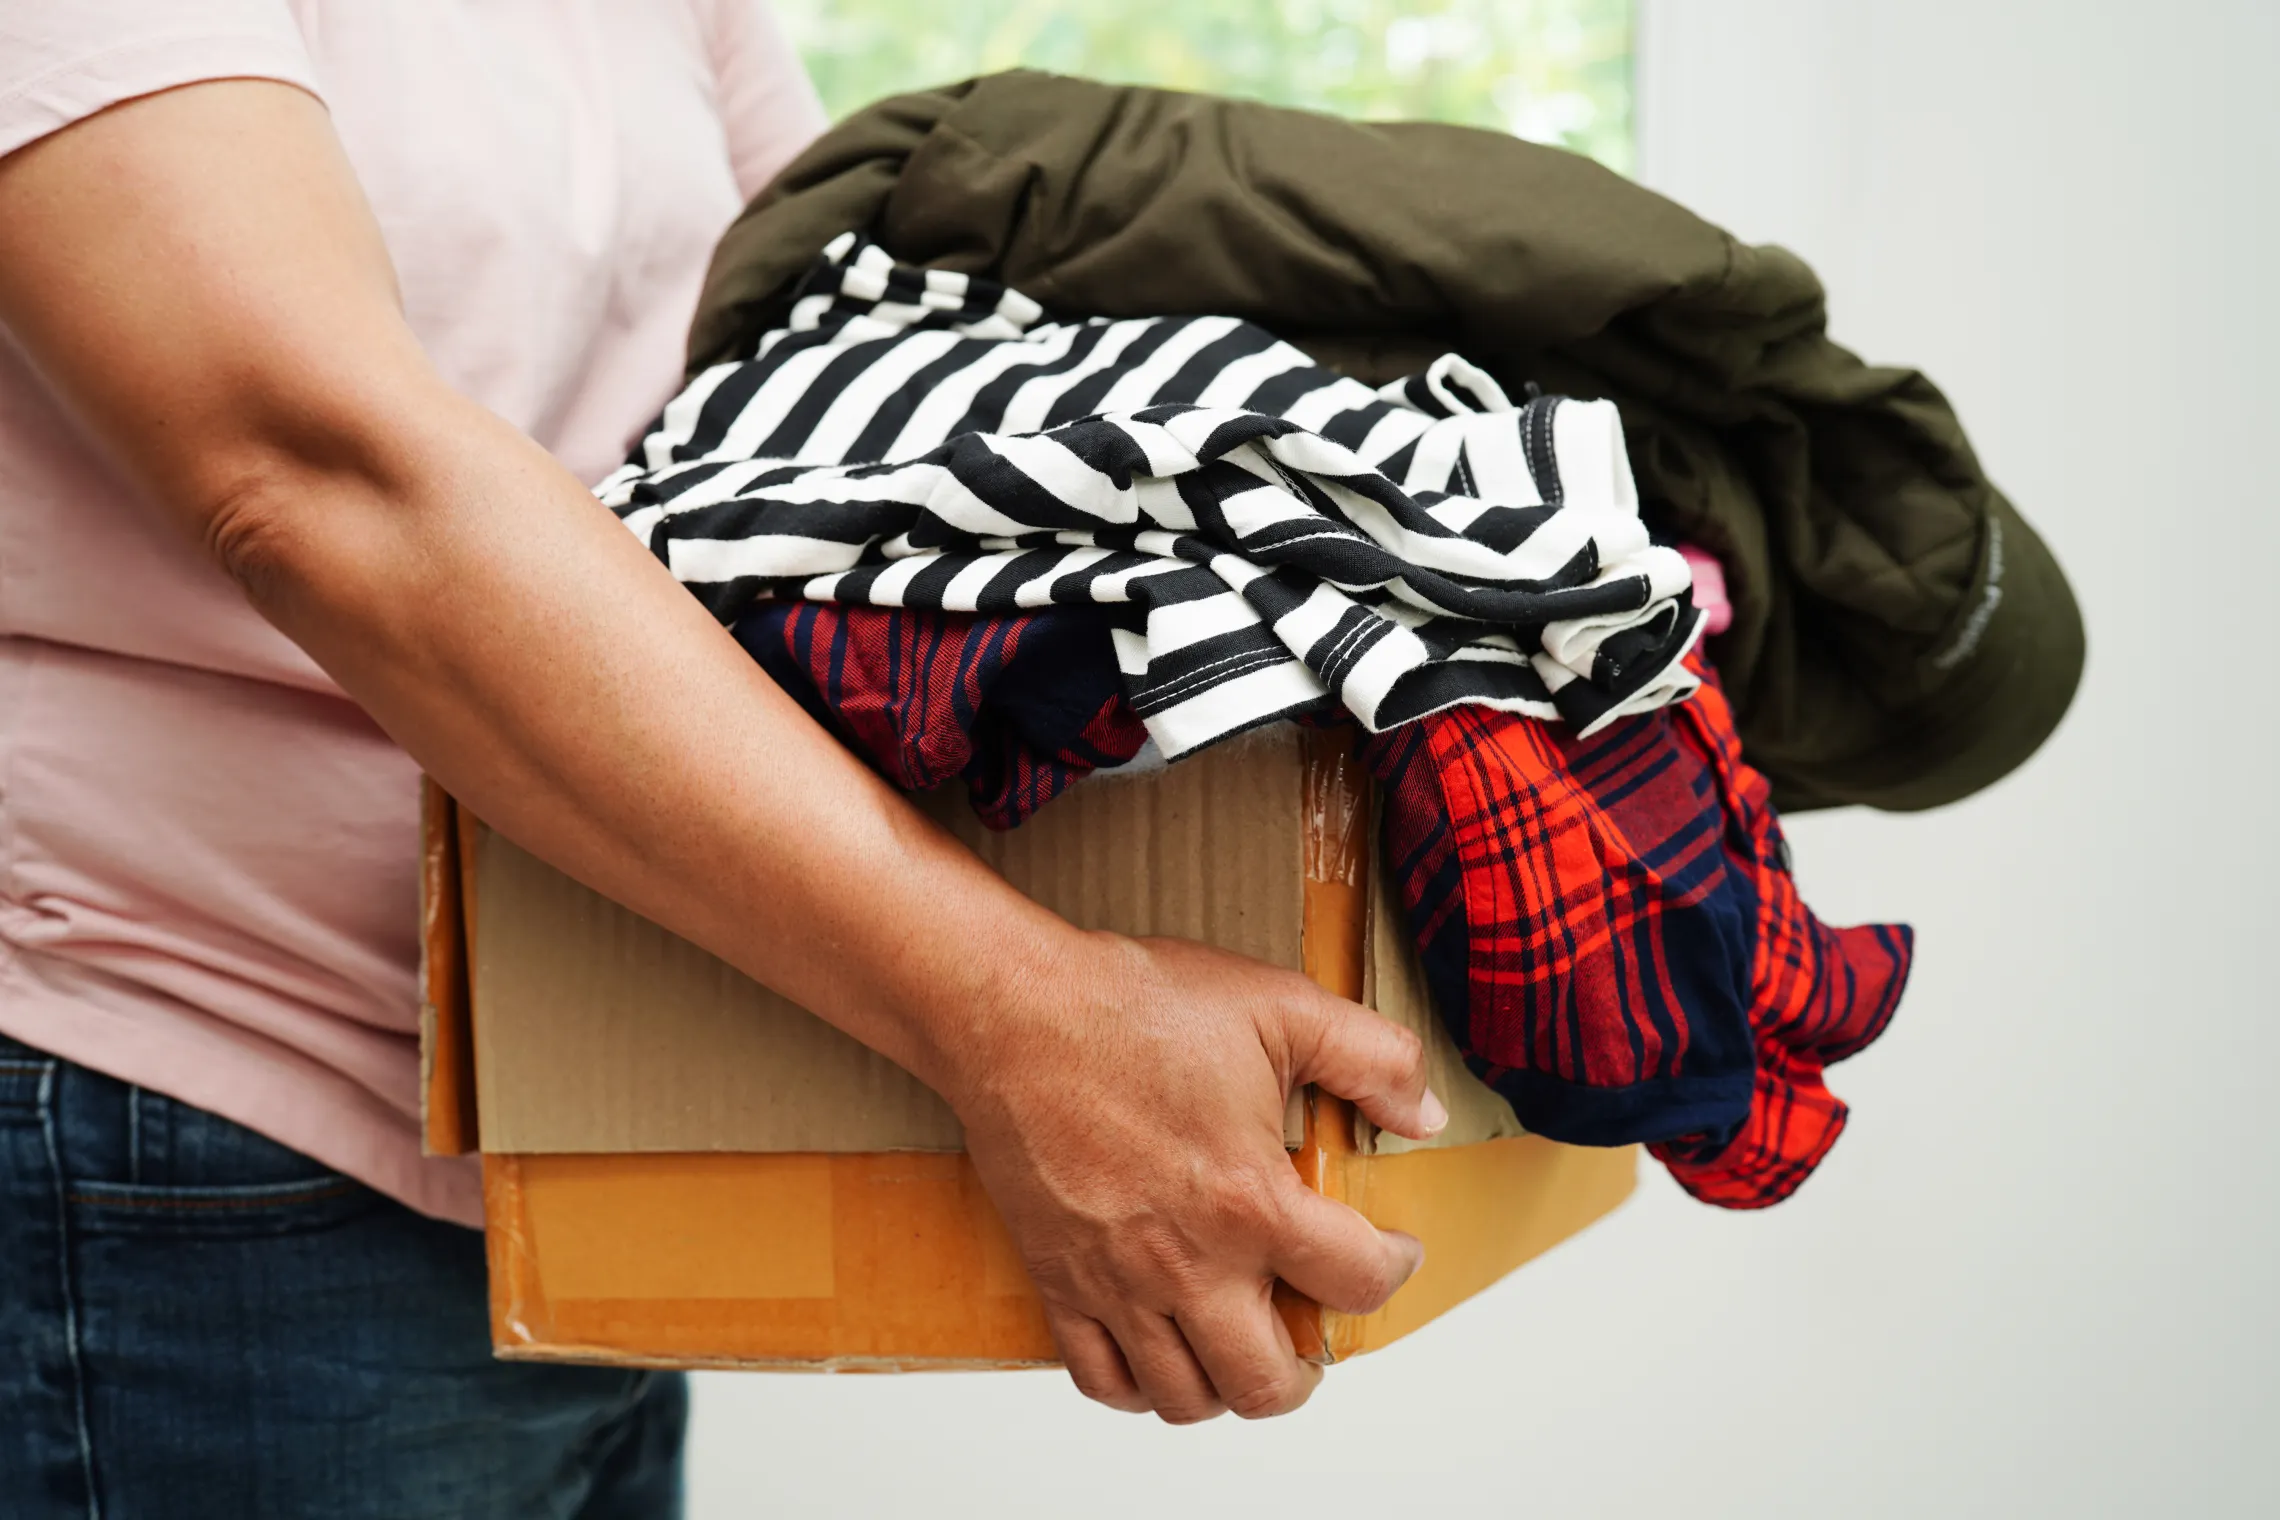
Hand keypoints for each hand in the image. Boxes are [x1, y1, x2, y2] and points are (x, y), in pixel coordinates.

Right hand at [941, 932, 1448, 1422]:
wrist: (1015, 1012)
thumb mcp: (1280, 1006)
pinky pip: (1100, 1378)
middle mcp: (1187, 1264)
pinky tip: (1161, 1348)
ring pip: (1186, 1398)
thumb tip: (1424, 1111)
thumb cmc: (1132, 1006)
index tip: (1391, 1249)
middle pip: (1268, 1383)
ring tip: (1243, 1343)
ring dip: (1228, 1385)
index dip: (1393, 1269)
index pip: (1355, 1282)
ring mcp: (1118, 1282)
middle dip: (1308, 1367)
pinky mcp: (1060, 1279)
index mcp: (1251, 1202)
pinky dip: (1138, 1384)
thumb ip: (1372, 1058)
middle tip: (1314, 1330)